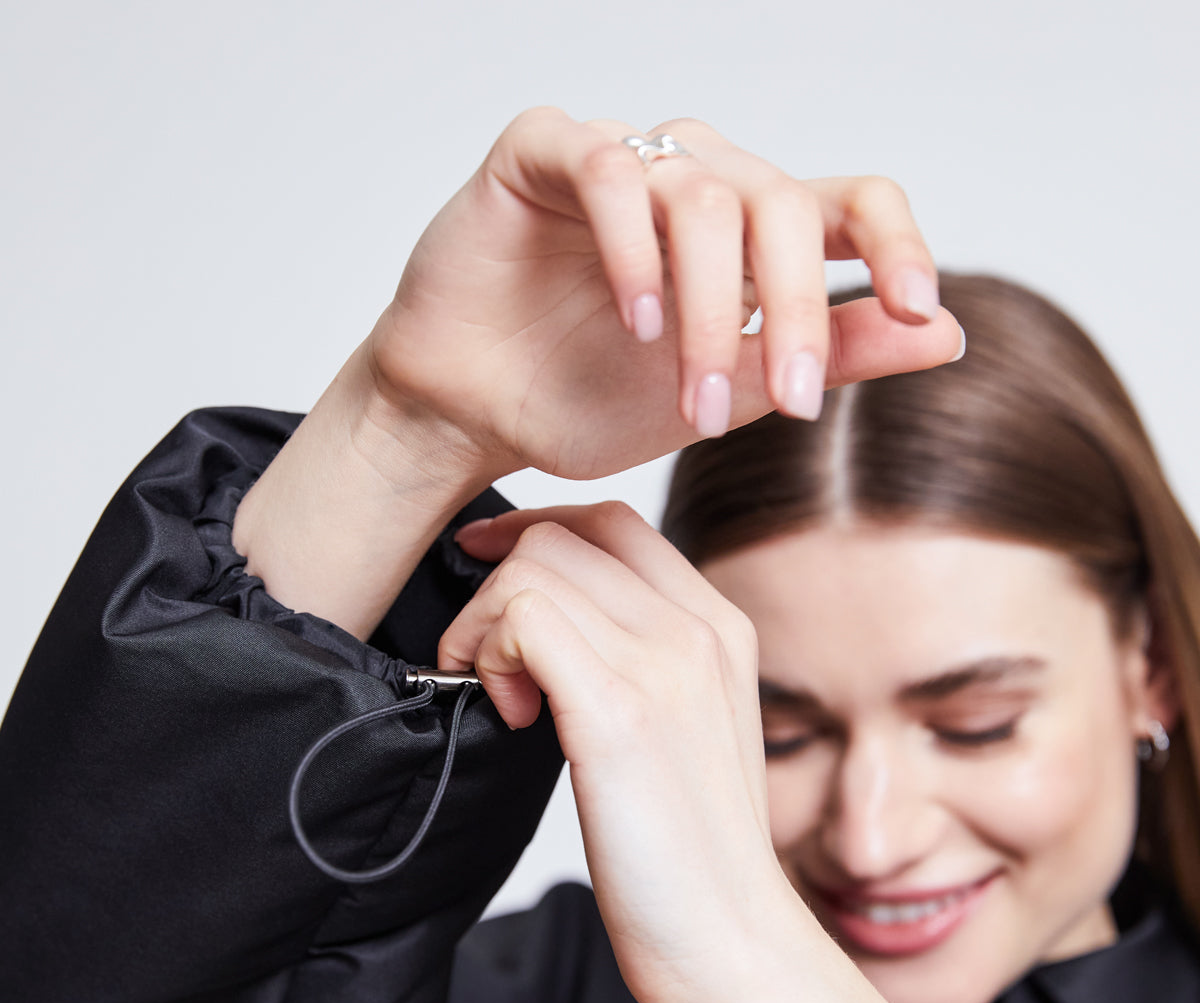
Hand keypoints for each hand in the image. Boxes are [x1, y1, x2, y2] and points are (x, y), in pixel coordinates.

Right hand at [368, 107, 961, 484]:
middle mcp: (695, 184)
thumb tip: (947, 332)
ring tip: (696, 401)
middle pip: (783, 205)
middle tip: (789, 405)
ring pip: (706, 197)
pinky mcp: (543, 151)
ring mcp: (623, 161)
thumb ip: (831, 356)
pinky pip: (609, 169)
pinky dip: (634, 250)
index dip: (898, 243)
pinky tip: (637, 323)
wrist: (470, 413)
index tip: (921, 309)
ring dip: (712, 312)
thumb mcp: (729, 393)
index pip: (849, 201)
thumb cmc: (586, 398)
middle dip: (798, 312)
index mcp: (748, 237)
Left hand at [443, 501, 800, 1002]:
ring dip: (485, 623)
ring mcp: (666, 666)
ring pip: (536, 567)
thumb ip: (636, 668)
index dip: (533, 532)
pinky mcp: (622, 714)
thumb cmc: (689, 857)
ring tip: (500, 697)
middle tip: (484, 664)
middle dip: (495, 581)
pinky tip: (511, 716)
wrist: (732, 944)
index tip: (487, 576)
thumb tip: (542, 631)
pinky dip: (490, 652)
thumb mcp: (679, 735)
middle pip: (567, 532)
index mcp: (720, 628)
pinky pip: (525, 617)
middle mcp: (701, 630)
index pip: (613, 521)